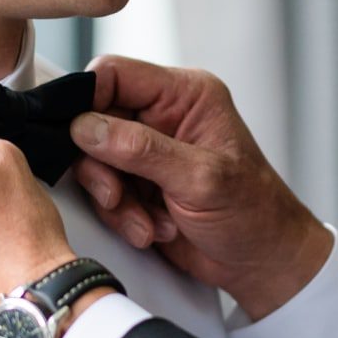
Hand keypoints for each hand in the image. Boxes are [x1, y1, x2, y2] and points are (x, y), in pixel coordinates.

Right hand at [68, 56, 330, 317]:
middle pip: (95, 122)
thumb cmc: (253, 213)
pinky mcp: (140, 185)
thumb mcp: (199, 178)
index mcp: (185, 95)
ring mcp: (150, 152)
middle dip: (102, 167)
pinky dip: (123, 217)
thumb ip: (141, 149)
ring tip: (147, 223)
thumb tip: (85, 126)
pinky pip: (106, 193)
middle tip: (116, 195)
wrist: (262, 262)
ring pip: (95, 162)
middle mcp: (164, 117)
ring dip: (116, 200)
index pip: (114, 74)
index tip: (74, 137)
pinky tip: (154, 230)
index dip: (85, 100)